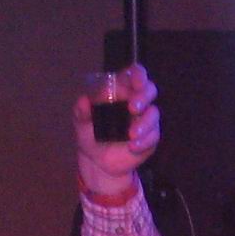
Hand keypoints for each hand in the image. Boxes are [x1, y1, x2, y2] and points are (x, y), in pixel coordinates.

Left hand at [74, 65, 160, 195]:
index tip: (136, 83)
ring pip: (154, 114)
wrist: (97, 161)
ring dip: (144, 123)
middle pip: (149, 90)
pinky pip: (154, 136)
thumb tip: (84, 101)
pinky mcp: (151, 137)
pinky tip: (132, 147)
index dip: (138, 75)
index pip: (134, 74)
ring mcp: (145, 119)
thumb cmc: (90, 133)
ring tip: (131, 135)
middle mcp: (136, 101)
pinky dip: (144, 141)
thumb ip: (81, 111)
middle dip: (143, 97)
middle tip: (132, 108)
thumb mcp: (81, 122)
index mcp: (121, 90)